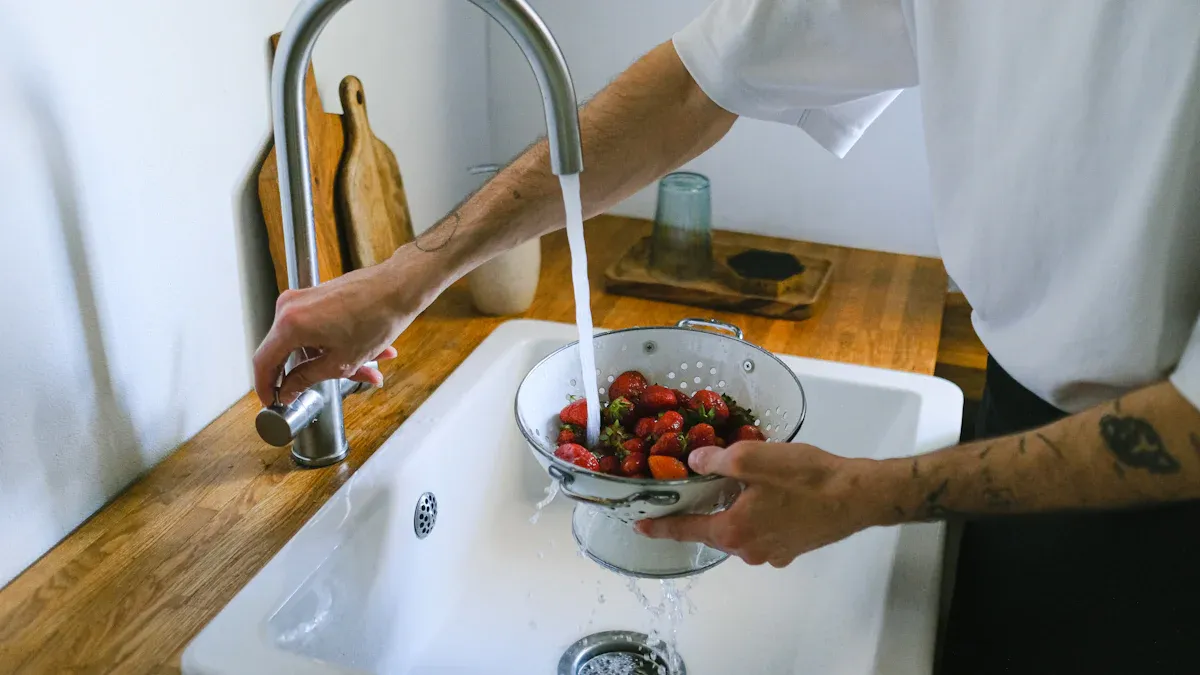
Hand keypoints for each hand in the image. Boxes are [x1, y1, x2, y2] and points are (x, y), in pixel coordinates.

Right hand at [252, 244, 439, 405]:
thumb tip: (287, 390)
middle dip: (312, 374)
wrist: (400, 286)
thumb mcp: (341, 361)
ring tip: (366, 370)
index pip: (264, 362)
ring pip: (308, 342)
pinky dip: (337, 344)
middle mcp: (290, 307)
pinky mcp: (316, 296)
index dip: (265, 386)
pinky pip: (318, 328)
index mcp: (290, 324)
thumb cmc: (377, 317)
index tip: (272, 400)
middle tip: (327, 388)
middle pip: (287, 352)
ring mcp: (303, 299)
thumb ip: (306, 378)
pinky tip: (367, 353)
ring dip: (333, 360)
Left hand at [635, 442, 888, 566]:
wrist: (857, 495)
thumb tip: (694, 462)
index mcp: (734, 530)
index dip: (661, 527)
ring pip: (740, 533)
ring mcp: (774, 554)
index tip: (641, 526)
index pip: (686, 530)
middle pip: (714, 532)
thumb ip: (717, 461)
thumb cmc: (806, 476)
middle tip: (692, 493)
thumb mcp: (753, 458)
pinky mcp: (794, 549)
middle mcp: (749, 550)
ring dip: (732, 514)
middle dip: (701, 514)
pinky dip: (756, 518)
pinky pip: (763, 534)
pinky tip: (766, 499)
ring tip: (732, 491)